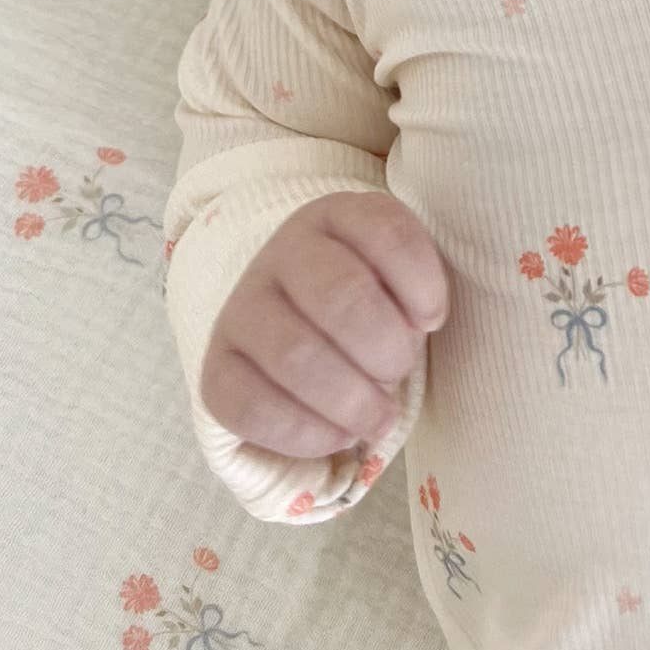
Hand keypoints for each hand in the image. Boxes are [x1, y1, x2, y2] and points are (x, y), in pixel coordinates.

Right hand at [200, 190, 449, 456]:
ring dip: (352, 400)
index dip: (423, 283)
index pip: (387, 233)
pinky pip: (253, 407)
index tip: (432, 320)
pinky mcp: (216, 367)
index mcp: (335, 215)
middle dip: (386, 350)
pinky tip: (337, 434)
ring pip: (296, 355)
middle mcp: (280, 253)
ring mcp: (241, 308)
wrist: (294, 323)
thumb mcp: (397, 276)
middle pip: (341, 296)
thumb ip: (415, 290)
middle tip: (398, 375)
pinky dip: (307, 433)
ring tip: (378, 418)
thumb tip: (419, 327)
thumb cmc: (367, 300)